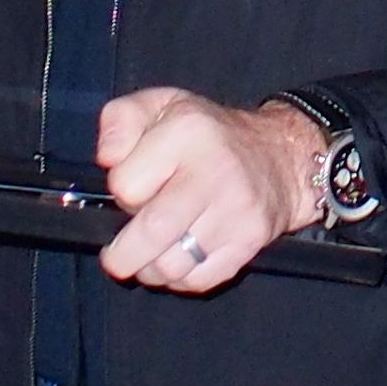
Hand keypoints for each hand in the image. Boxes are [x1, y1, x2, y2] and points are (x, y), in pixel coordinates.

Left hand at [95, 89, 321, 293]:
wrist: (280, 157)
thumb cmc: (210, 133)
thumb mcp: (161, 105)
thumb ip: (120, 119)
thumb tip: (107, 159)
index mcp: (187, 131)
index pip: (126, 183)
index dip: (119, 192)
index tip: (131, 189)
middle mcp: (215, 171)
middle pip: (152, 231)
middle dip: (123, 254)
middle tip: (115, 256)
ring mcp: (236, 211)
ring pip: (173, 265)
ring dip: (149, 269)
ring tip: (147, 256)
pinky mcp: (249, 242)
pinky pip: (199, 280)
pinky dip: (178, 280)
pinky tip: (176, 261)